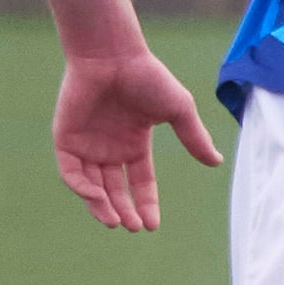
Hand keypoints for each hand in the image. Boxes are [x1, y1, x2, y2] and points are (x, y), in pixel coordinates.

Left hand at [50, 48, 220, 231]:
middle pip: (115, 189)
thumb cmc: (148, 77)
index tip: (152, 225)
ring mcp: (87, 145)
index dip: (146, 203)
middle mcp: (110, 148)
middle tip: (133, 227)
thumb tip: (217, 162)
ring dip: (102, 206)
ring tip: (115, 222)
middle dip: (124, 210)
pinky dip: (83, 188)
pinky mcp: (66, 139)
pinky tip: (98, 197)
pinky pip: (71, 172)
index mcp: (135, 143)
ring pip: (92, 186)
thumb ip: (194, 138)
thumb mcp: (179, 111)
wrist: (113, 56)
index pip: (140, 181)